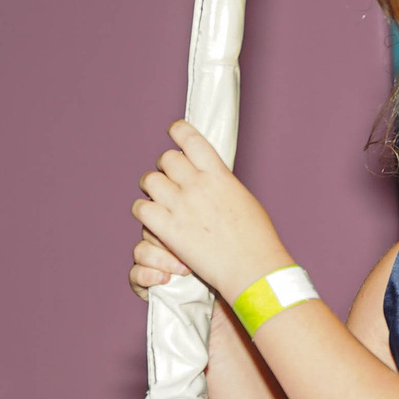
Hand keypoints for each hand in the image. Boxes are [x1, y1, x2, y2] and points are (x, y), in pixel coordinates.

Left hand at [129, 121, 291, 299]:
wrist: (252, 267)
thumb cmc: (256, 238)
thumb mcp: (243, 199)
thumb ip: (222, 185)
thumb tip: (210, 181)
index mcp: (219, 174)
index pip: (190, 139)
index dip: (178, 131)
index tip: (173, 131)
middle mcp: (197, 185)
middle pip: (166, 159)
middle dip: (165, 167)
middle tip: (169, 180)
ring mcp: (181, 206)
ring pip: (150, 181)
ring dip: (152, 187)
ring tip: (159, 198)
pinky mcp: (168, 229)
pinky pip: (141, 209)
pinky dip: (144, 210)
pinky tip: (152, 217)